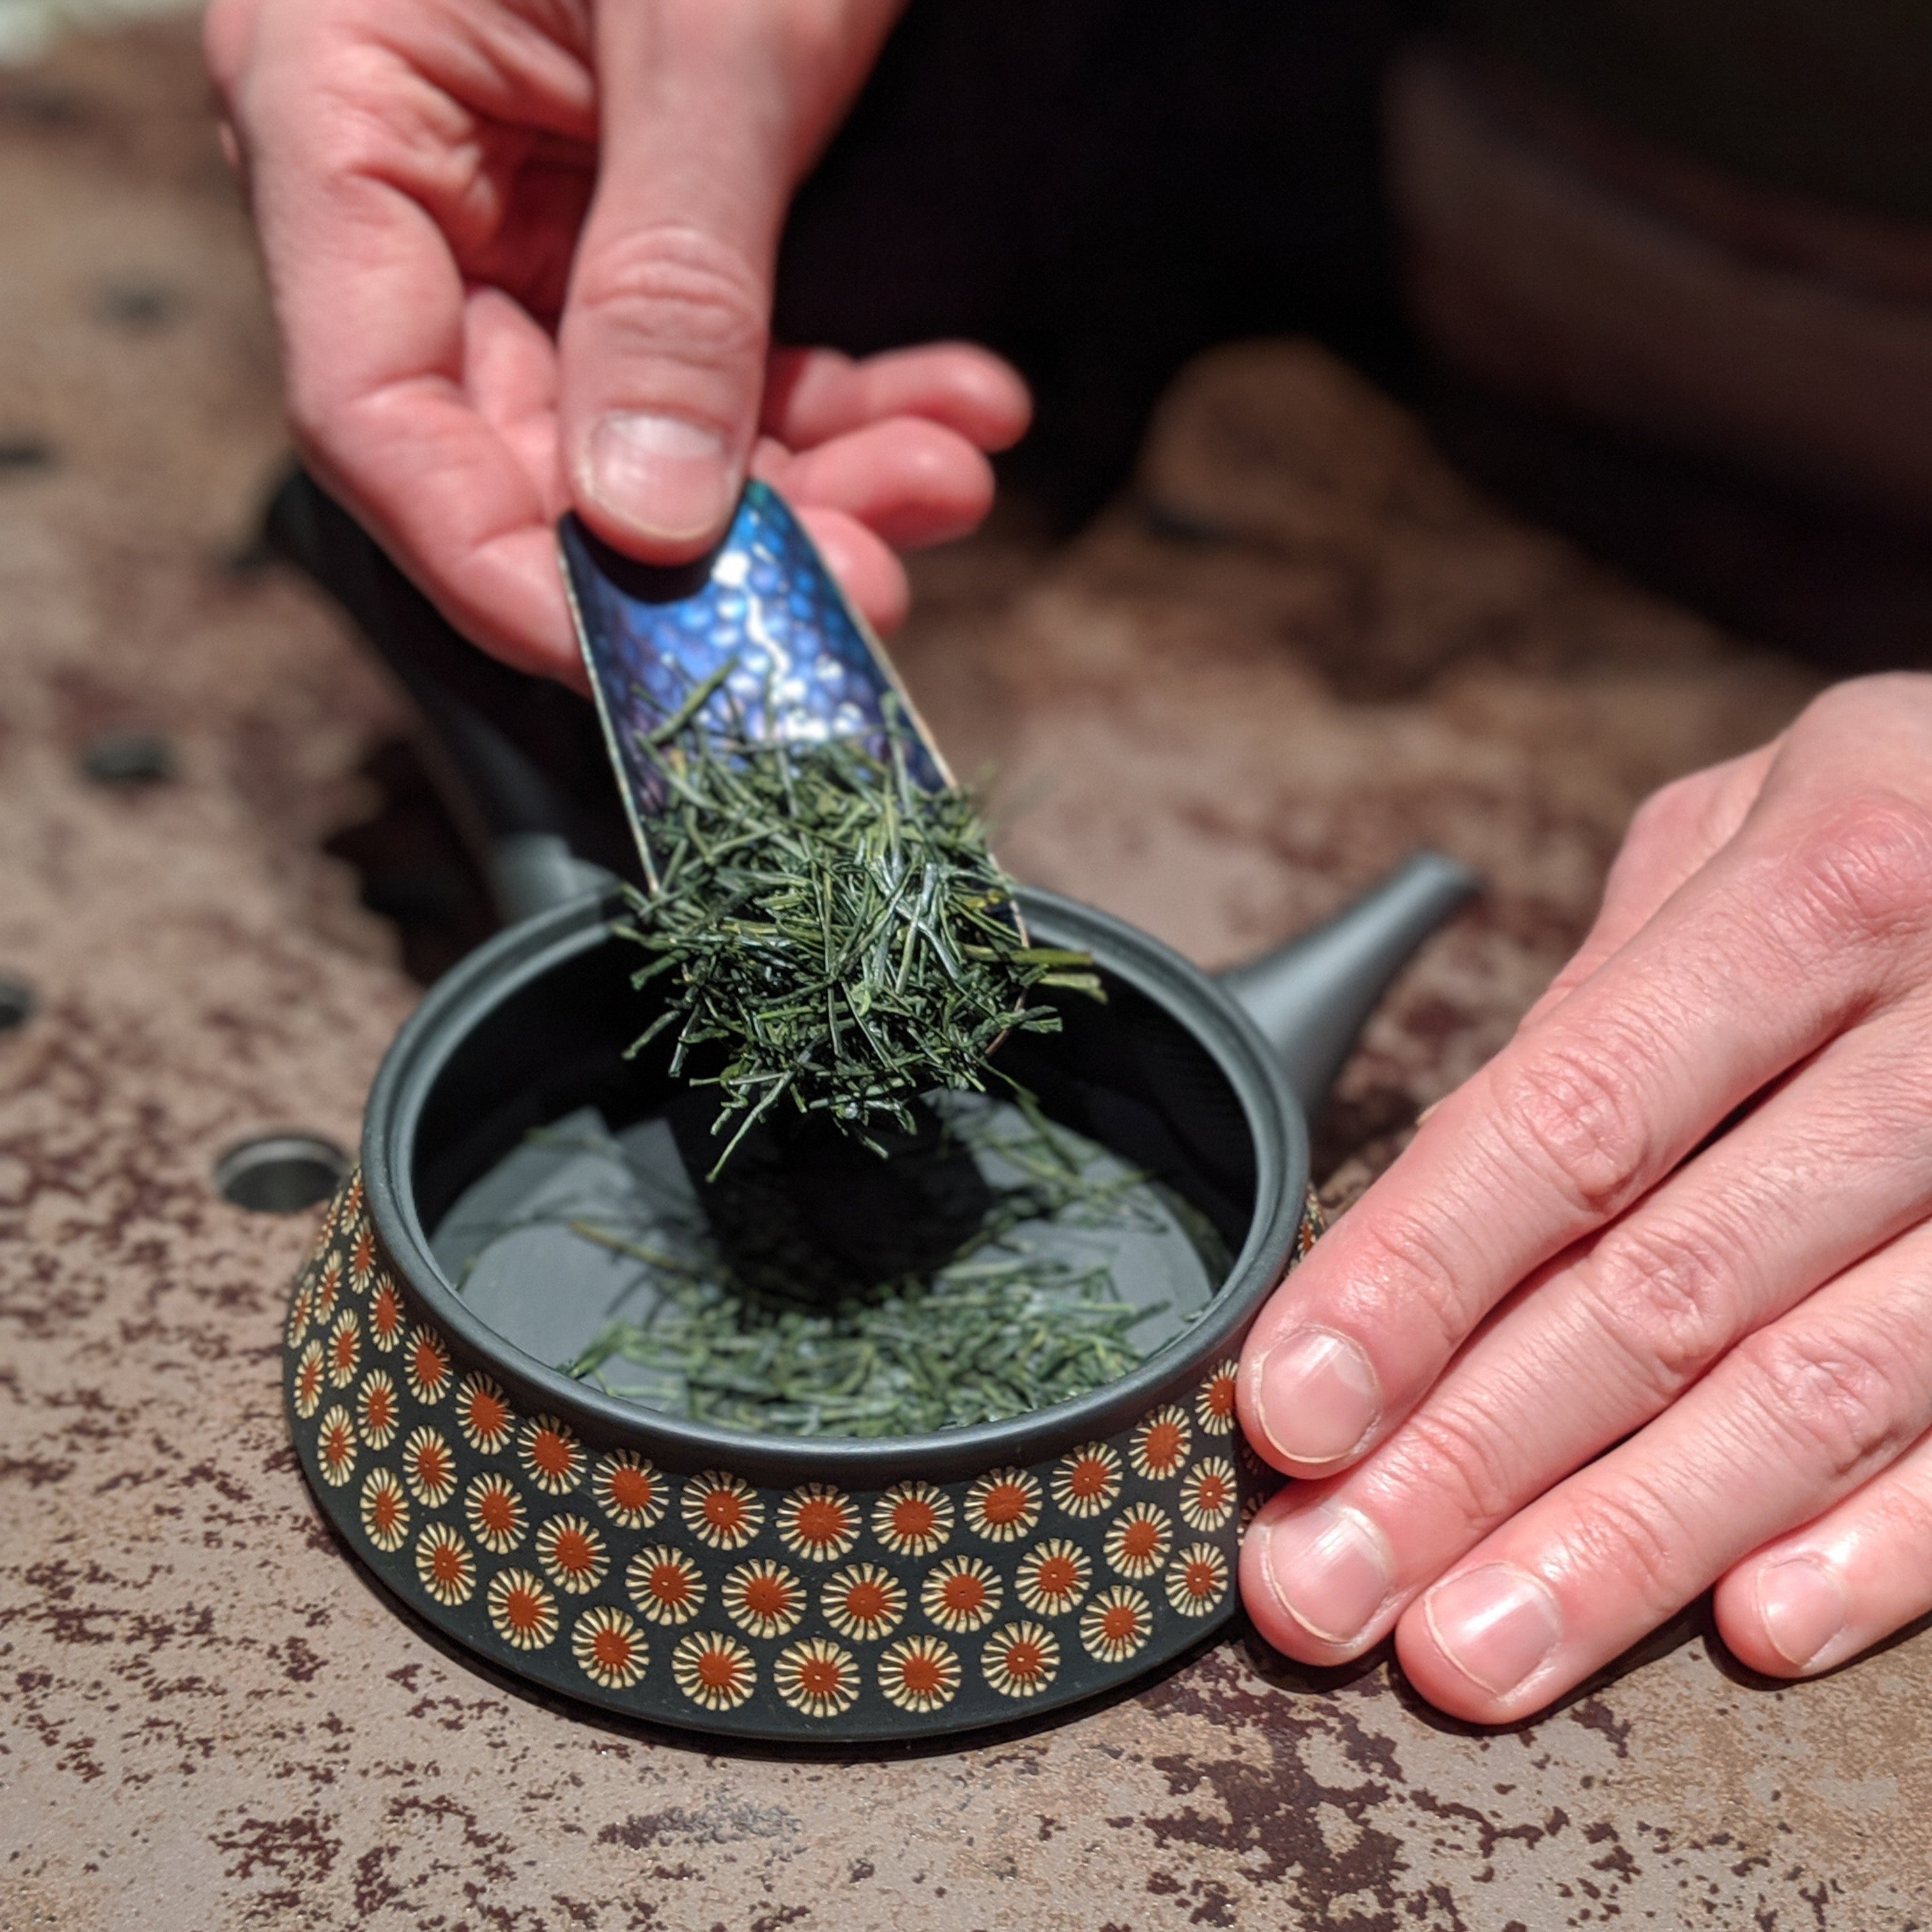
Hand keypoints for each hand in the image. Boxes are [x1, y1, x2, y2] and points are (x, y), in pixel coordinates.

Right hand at [205, 0, 1028, 685]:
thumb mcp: (702, 34)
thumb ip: (669, 279)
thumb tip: (647, 516)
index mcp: (338, 119)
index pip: (380, 426)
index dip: (507, 573)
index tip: (652, 664)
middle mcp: (423, 191)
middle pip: (538, 456)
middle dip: (722, 540)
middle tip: (874, 578)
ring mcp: (542, 214)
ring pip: (659, 434)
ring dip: (818, 478)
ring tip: (950, 470)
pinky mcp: (654, 225)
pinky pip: (737, 362)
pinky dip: (850, 401)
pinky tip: (954, 404)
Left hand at [1239, 674, 1931, 1719]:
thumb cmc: (1912, 825)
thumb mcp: (1750, 831)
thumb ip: (1608, 1004)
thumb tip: (1445, 1189)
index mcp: (1817, 894)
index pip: (1573, 1119)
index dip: (1418, 1275)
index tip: (1291, 1405)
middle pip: (1672, 1287)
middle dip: (1475, 1456)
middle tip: (1324, 1587)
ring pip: (1819, 1392)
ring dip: (1629, 1545)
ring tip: (1471, 1653)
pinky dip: (1885, 1547)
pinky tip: (1750, 1632)